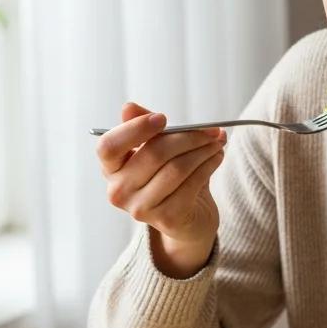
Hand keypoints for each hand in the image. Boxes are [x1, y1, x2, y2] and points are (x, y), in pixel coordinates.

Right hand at [96, 102, 226, 277]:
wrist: (187, 220)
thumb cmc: (168, 177)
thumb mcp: (155, 149)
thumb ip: (143, 128)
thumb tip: (128, 107)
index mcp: (111, 168)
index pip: (109, 146)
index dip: (135, 129)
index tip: (163, 118)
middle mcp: (119, 191)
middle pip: (154, 153)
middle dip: (188, 137)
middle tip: (211, 129)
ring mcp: (141, 208)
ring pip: (176, 168)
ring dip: (203, 150)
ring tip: (217, 142)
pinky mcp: (167, 218)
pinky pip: (192, 183)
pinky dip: (209, 165)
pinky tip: (217, 157)